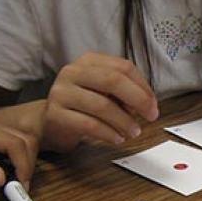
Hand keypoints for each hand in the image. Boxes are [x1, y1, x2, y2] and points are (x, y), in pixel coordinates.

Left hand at [0, 119, 38, 188]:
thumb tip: (2, 178)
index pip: (14, 144)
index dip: (23, 165)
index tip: (22, 185)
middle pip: (24, 142)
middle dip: (26, 165)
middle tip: (20, 187)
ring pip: (22, 146)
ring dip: (23, 165)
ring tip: (14, 183)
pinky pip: (13, 151)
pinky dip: (16, 165)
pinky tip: (8, 177)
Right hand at [41, 52, 158, 151]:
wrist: (48, 122)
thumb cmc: (83, 106)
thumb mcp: (104, 93)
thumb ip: (124, 93)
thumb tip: (148, 104)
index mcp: (88, 61)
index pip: (123, 67)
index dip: (143, 86)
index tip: (153, 105)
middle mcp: (73, 72)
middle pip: (112, 80)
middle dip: (138, 100)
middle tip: (151, 116)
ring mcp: (61, 92)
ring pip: (102, 105)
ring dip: (124, 121)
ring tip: (134, 131)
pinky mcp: (55, 114)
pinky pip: (89, 124)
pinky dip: (108, 133)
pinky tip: (117, 138)